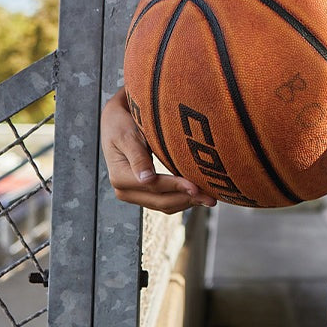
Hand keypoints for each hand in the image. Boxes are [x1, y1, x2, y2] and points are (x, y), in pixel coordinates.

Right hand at [100, 86, 216, 212]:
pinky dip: (182, 199)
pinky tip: (199, 194)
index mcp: (120, 177)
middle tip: (211, 198)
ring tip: (210, 198)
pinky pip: (165, 200)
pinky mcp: (144, 192)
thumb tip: (147, 180)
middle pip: (161, 201)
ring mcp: (135, 194)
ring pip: (165, 204)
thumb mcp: (126, 135)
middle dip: (188, 199)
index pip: (154, 186)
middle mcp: (125, 191)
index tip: (197, 187)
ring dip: (188, 202)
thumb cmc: (121, 124)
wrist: (115, 122)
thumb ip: (138, 157)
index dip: (177, 187)